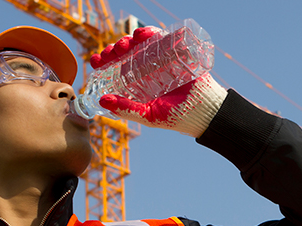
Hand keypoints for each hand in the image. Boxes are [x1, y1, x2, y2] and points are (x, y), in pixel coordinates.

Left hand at [90, 27, 226, 136]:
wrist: (206, 112)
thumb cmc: (177, 117)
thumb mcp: (148, 116)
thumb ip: (126, 110)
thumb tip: (102, 101)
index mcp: (137, 83)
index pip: (116, 68)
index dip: (104, 61)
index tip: (96, 60)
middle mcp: (147, 69)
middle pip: (126, 53)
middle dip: (115, 49)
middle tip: (112, 51)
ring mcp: (162, 59)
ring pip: (141, 44)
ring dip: (130, 39)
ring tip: (127, 43)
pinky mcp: (176, 51)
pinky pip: (162, 38)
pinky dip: (151, 32)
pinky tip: (142, 34)